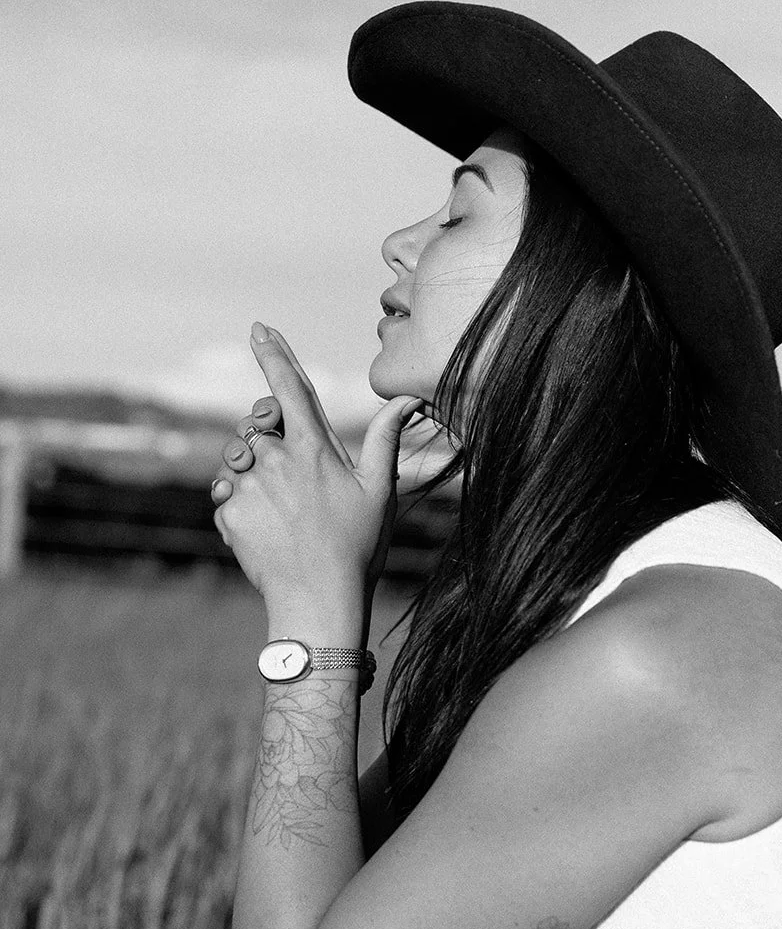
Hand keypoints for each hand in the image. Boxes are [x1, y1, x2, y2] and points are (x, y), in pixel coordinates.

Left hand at [211, 324, 421, 626]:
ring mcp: (249, 484)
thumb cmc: (357, 547)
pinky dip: (240, 505)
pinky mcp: (229, 510)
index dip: (274, 354)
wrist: (318, 600)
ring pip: (237, 459)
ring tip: (282, 511)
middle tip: (288, 473)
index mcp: (314, 448)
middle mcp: (277, 459)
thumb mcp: (380, 491)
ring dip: (251, 473)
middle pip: (257, 424)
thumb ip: (386, 440)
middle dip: (264, 434)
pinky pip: (226, 494)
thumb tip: (408, 399)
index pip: (290, 388)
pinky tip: (266, 531)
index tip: (259, 329)